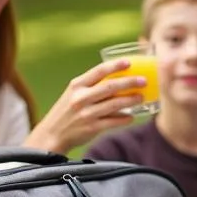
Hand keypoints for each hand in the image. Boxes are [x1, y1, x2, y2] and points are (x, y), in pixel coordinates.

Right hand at [25, 59, 145, 154]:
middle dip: (130, 82)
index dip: (115, 65)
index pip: (99, 71)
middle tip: (143, 81)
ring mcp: (87, 113)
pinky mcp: (92, 127)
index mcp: (77, 85)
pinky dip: (125, 118)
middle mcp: (81, 98)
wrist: (52, 135)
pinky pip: (114, 121)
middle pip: (110, 86)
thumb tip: (118, 79)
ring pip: (115, 104)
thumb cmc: (66, 112)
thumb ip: (91, 86)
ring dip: (131, 100)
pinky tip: (132, 117)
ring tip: (141, 97)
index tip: (129, 62)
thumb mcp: (73, 94)